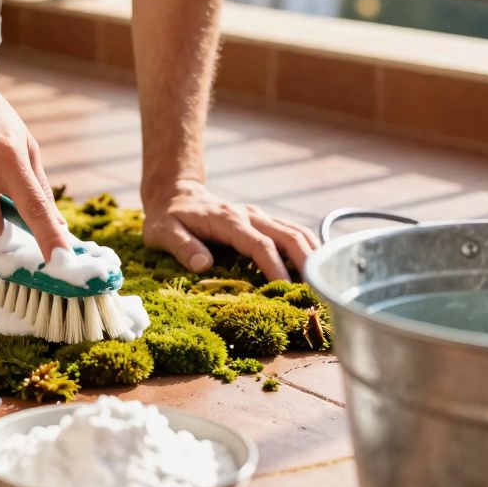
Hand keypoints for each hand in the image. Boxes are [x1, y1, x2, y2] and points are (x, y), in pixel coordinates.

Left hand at [142, 180, 318, 281]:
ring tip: (325, 283)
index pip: (260, 244)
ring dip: (314, 255)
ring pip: (297, 232)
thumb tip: (203, 265)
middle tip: (318, 291)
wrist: (175, 195)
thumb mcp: (162, 233)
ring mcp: (260, 217)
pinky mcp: (264, 222)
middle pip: (289, 236)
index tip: (285, 289)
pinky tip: (318, 268)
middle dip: (307, 262)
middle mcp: (250, 215)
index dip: (275, 267)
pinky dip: (309, 249)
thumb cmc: (167, 219)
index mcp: (228, 220)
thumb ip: (182, 246)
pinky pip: (293, 232)